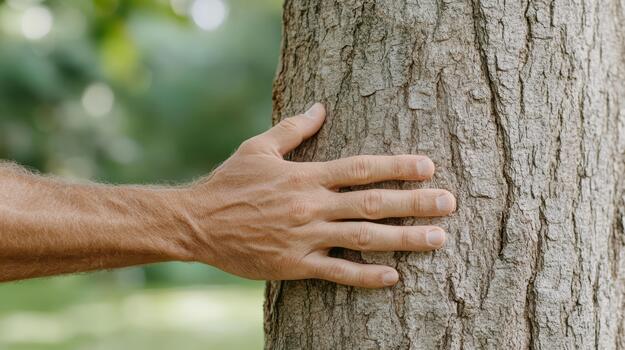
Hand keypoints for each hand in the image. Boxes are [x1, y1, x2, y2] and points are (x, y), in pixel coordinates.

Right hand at [180, 103, 455, 287]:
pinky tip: (394, 276)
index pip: (360, 168)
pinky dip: (365, 276)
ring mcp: (305, 237)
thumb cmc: (229, 182)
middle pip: (372, 203)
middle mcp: (311, 206)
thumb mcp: (258, 148)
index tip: (427, 166)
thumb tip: (320, 108)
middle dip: (414, 202)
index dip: (396, 166)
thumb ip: (293, 128)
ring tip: (437, 239)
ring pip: (363, 238)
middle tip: (449, 203)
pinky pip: (336, 272)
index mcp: (305, 176)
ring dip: (403, 239)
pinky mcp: (295, 264)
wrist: (197, 222)